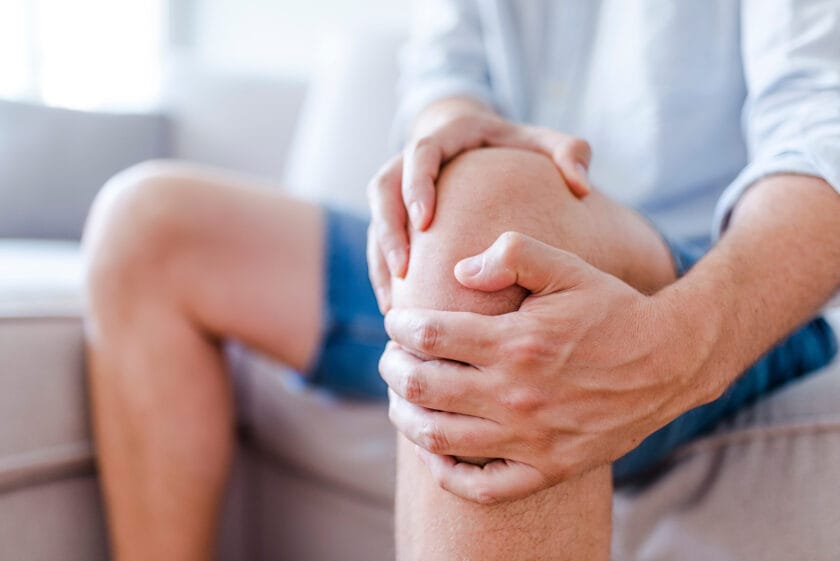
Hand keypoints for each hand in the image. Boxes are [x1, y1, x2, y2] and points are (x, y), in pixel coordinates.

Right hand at [366, 100, 592, 313]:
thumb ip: (569, 153)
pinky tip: (396, 306)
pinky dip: (383, 272)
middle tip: (404, 268)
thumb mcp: (543, 142)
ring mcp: (399, 187)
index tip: (426, 221)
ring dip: (381, 258)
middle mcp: (412, 159)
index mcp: (446, 136)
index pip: (420, 153)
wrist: (478, 142)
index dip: (417, 186)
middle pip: (383, 188)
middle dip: (389, 229)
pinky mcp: (394, 213)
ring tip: (393, 300)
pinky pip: (379, 242)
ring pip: (376, 220)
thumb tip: (581, 184)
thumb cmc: (515, 146)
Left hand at [380, 232, 715, 503]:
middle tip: (390, 357)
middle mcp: (517, 395)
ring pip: (439, 437)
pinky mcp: (549, 469)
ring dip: (405, 416)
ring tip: (400, 398)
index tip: (396, 321)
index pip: (429, 335)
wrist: (669, 361)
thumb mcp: (567, 268)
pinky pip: (482, 487)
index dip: (401, 325)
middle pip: (422, 386)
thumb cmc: (613, 310)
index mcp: (517, 342)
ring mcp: (531, 438)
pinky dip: (447, 475)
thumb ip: (511, 255)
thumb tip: (459, 271)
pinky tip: (434, 454)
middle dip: (392, 368)